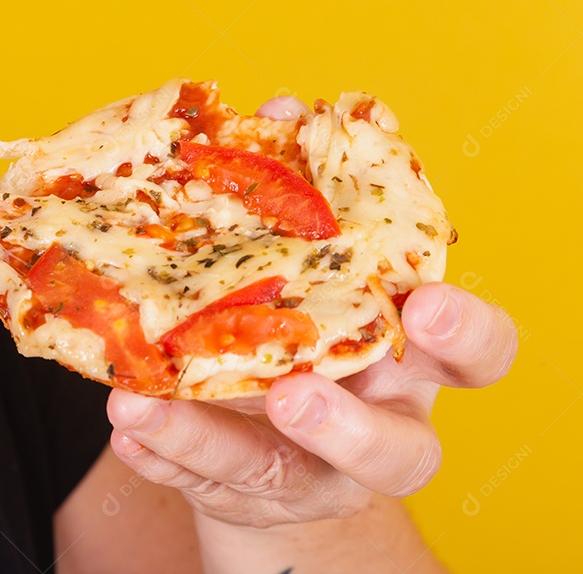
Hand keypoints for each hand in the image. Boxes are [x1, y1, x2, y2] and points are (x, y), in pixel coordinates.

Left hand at [105, 94, 518, 527]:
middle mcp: (374, 424)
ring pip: (277, 475)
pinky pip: (201, 483)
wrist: (277, 432)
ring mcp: (310, 472)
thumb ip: (305, 193)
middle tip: (294, 396)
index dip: (466, 334)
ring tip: (140, 406)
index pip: (477, 356)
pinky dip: (160, 453)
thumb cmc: (306, 323)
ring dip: (208, 440)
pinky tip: (125, 424)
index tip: (424, 303)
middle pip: (400, 454)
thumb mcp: (314, 265)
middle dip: (350, 427)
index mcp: (408, 359)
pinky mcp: (245, 494)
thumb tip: (282, 108)